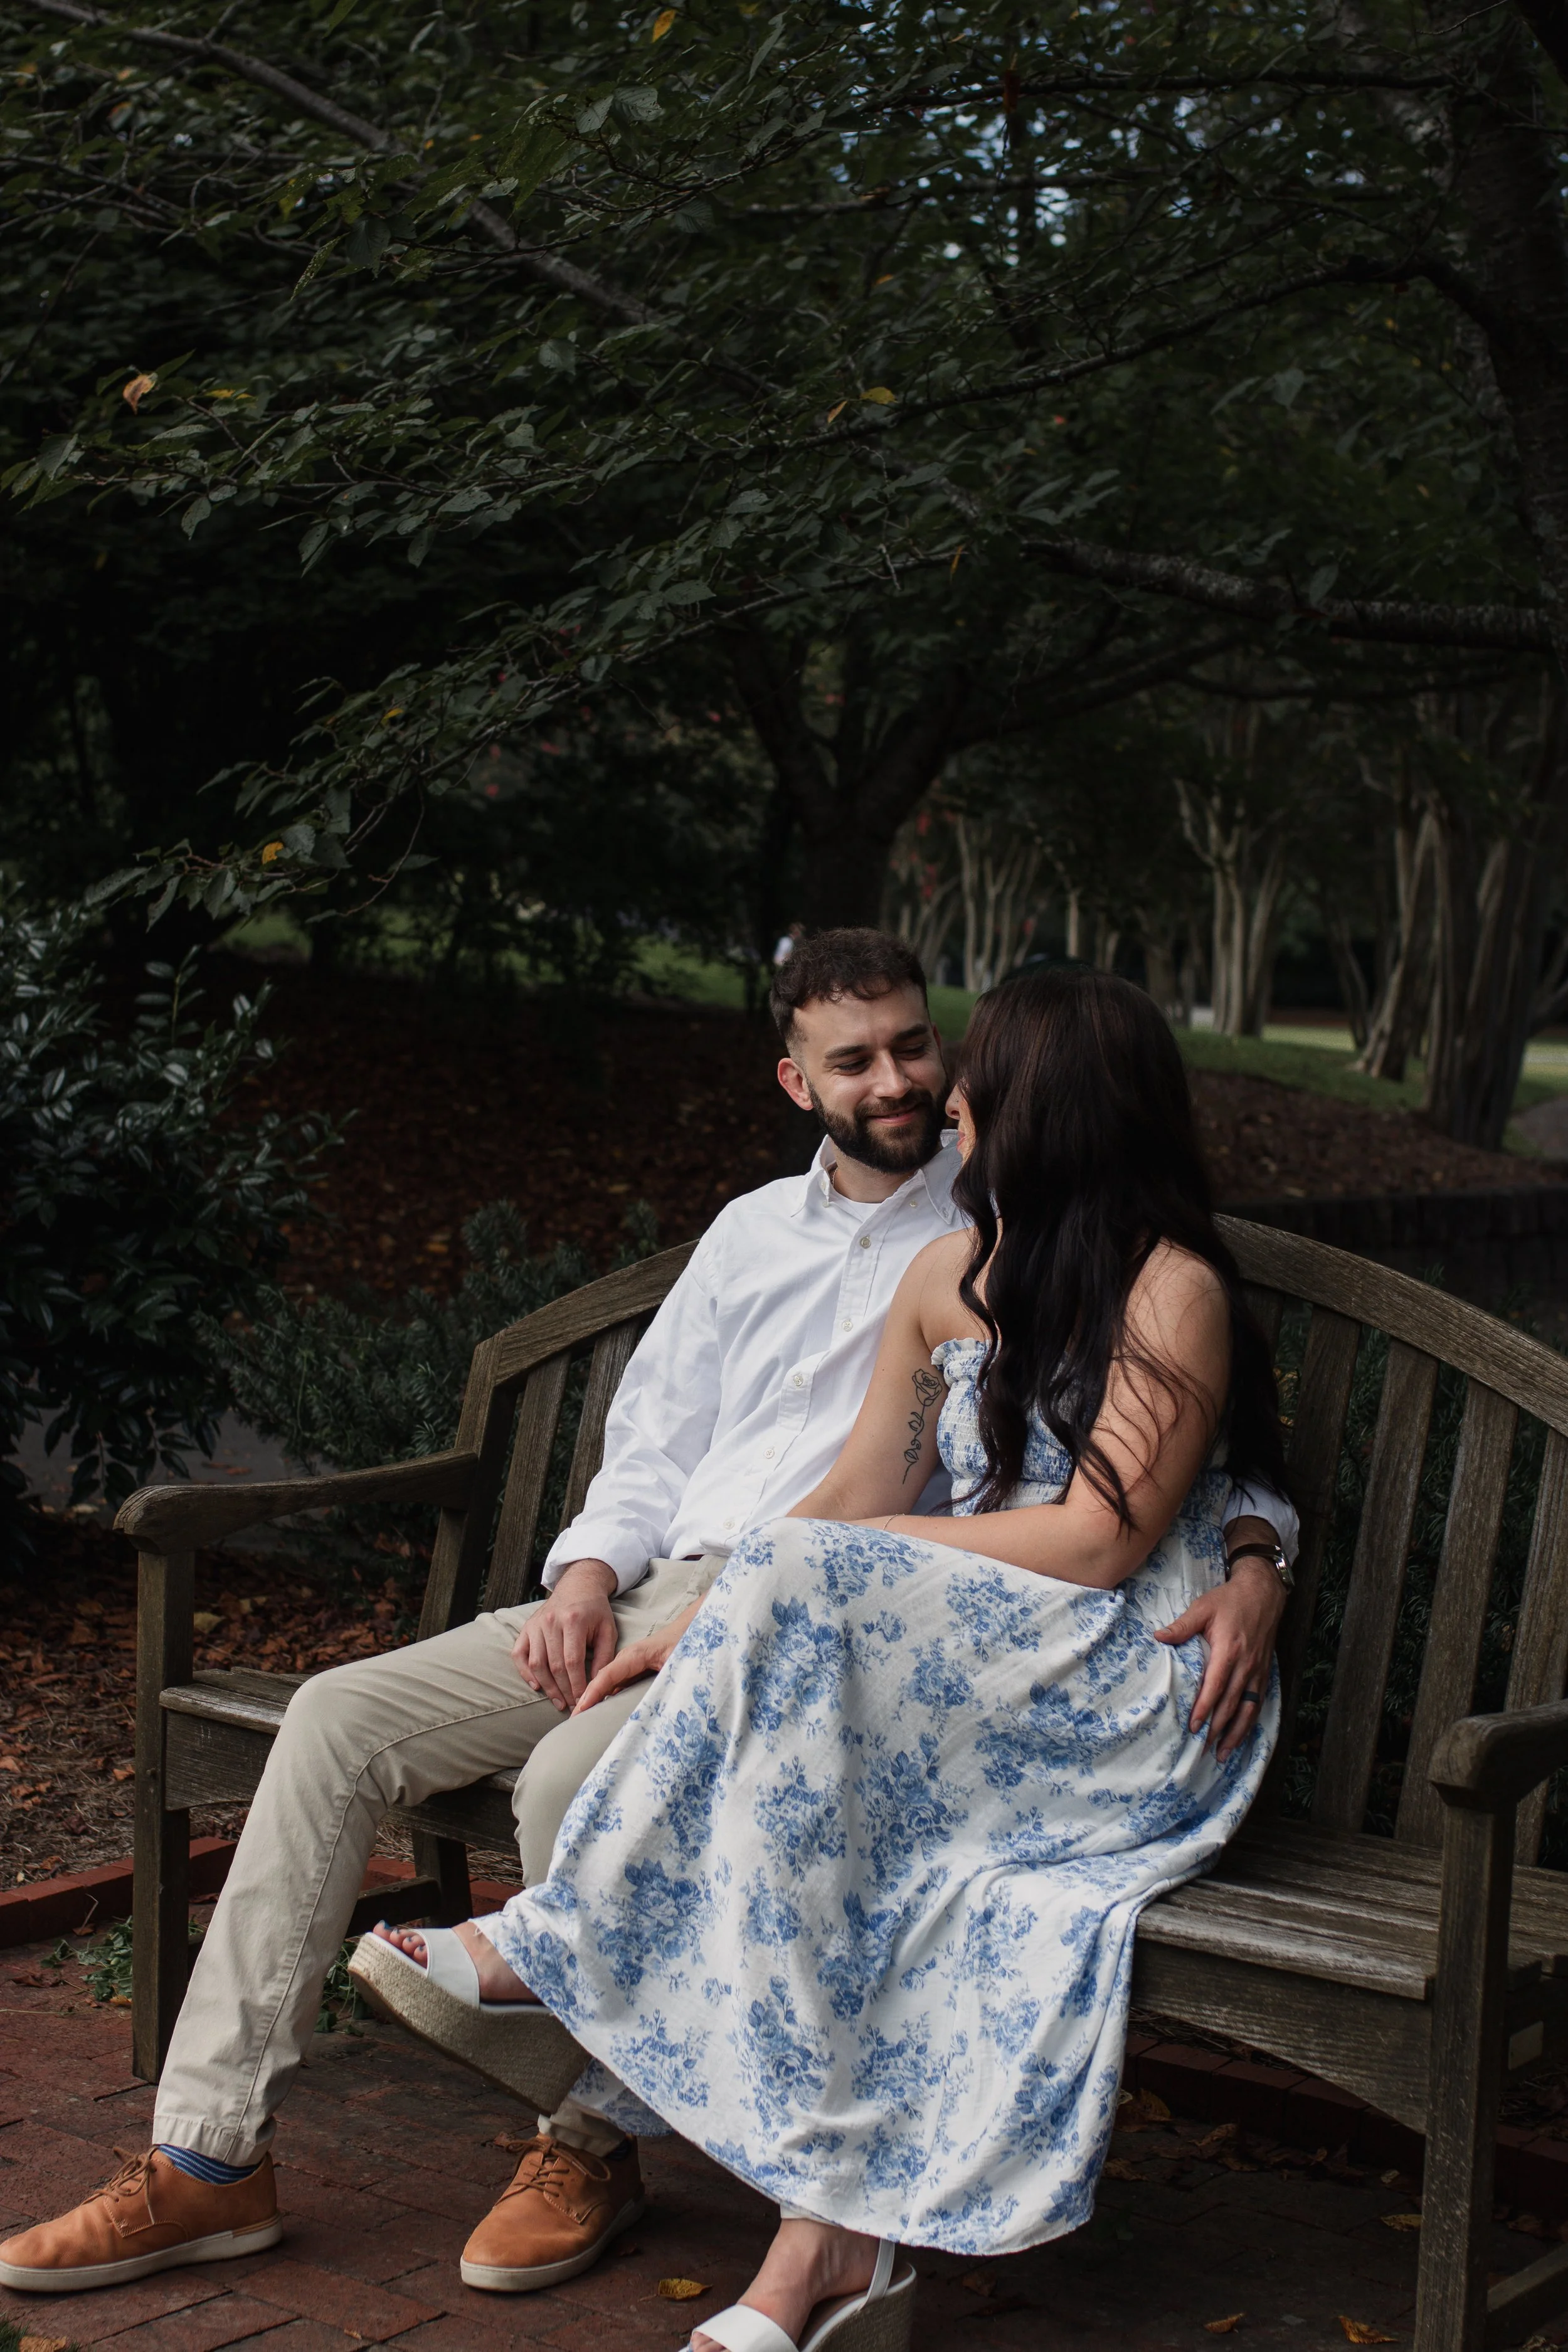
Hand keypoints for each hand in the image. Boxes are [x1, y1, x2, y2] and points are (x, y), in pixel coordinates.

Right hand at [512, 1559, 617, 1711]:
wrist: (578, 1586)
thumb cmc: (595, 1611)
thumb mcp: (608, 1630)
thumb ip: (604, 1657)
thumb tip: (598, 1685)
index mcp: (573, 1621)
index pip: (573, 1661)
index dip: (577, 1685)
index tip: (582, 1701)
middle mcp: (551, 1622)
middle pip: (554, 1665)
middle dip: (563, 1690)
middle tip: (571, 1706)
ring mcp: (535, 1624)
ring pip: (536, 1663)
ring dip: (547, 1687)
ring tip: (558, 1701)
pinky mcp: (526, 1628)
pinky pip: (519, 1654)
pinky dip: (525, 1672)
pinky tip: (536, 1686)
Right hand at [571, 1600, 700, 1715]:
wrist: (693, 1625)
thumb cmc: (687, 1640)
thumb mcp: (679, 1661)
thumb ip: (666, 1681)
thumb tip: (657, 1704)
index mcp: (636, 1654)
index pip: (608, 1675)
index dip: (593, 1693)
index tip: (580, 1710)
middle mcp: (627, 1657)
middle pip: (601, 1680)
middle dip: (585, 1699)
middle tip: (572, 1723)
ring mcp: (628, 1661)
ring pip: (604, 1681)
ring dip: (590, 1697)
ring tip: (577, 1719)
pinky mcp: (631, 1666)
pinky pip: (612, 1682)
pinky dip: (601, 1694)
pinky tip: (594, 1708)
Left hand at [1156, 1555, 1285, 1758]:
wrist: (1263, 1593)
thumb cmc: (1229, 1600)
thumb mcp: (1203, 1607)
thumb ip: (1182, 1626)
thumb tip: (1158, 1637)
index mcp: (1228, 1651)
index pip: (1215, 1687)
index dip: (1205, 1709)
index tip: (1193, 1727)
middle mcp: (1246, 1666)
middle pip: (1230, 1704)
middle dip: (1217, 1729)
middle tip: (1202, 1749)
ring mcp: (1257, 1671)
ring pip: (1247, 1709)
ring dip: (1235, 1734)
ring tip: (1222, 1754)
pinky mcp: (1264, 1674)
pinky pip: (1257, 1703)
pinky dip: (1249, 1722)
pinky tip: (1240, 1736)